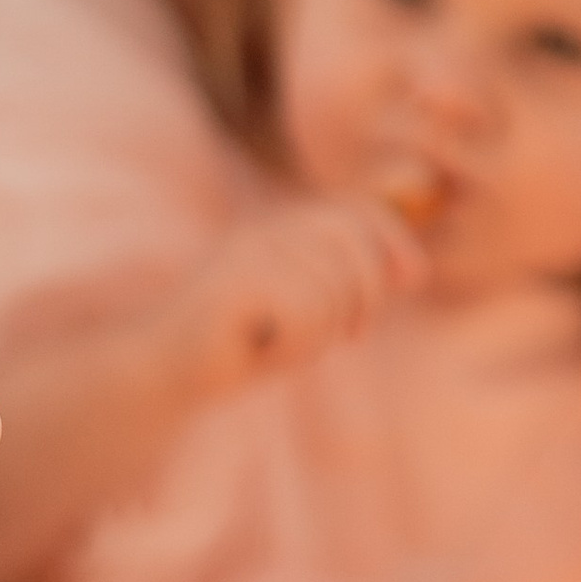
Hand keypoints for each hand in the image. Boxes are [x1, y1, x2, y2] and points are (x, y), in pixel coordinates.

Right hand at [163, 198, 425, 398]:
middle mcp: (267, 230)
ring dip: (322, 332)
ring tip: (283, 343)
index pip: (355, 210)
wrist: (166, 371)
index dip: (393, 238)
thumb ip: (350, 286)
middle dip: (368, 293)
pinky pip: (306, 313)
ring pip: (333, 287)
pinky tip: (263, 349)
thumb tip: (412, 269)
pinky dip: (297, 344)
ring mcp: (250, 253)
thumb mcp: (307, 310)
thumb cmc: (241, 346)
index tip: (414, 277)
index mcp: (282, 229)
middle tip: (352, 335)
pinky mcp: (239, 283)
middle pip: (353, 242)